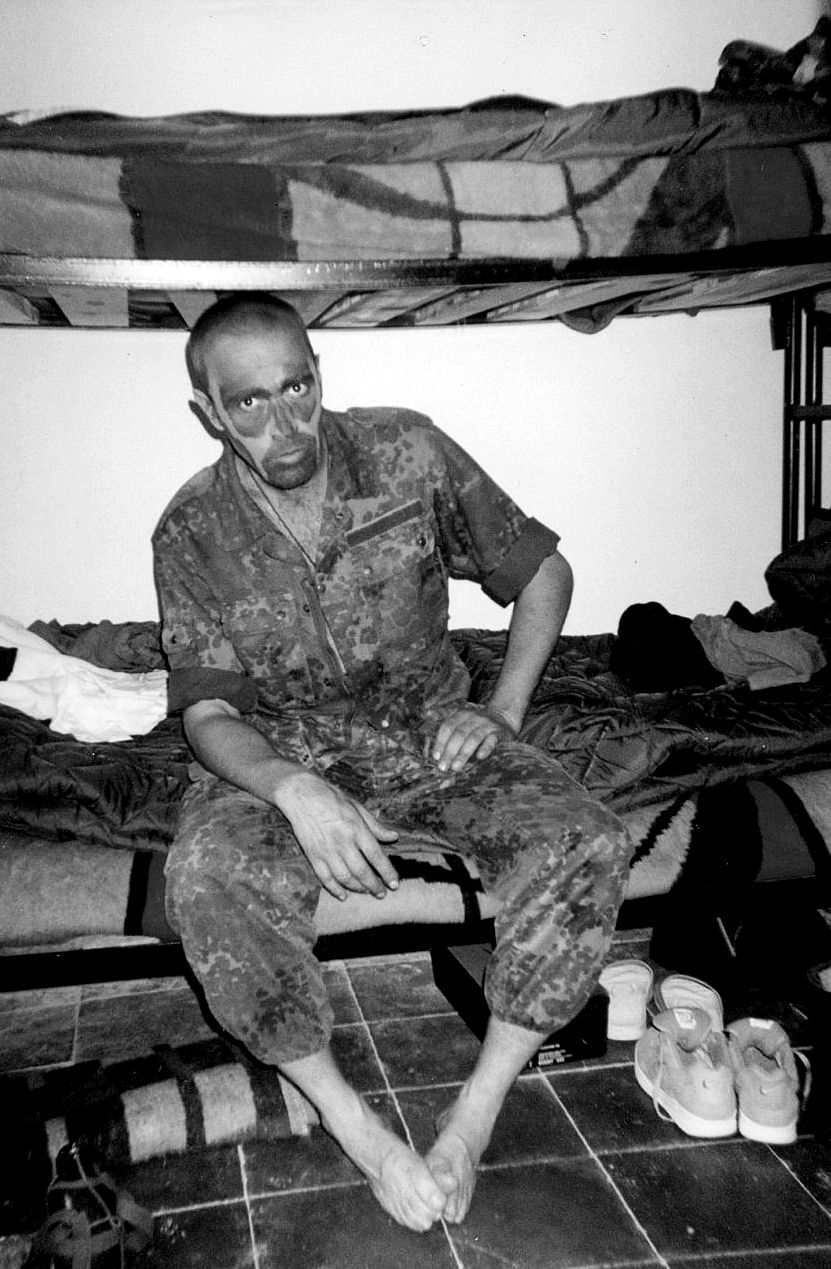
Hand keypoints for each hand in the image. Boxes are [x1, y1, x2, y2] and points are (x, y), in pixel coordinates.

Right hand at [275, 771, 399, 901]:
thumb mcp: (357, 807)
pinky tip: (343, 895)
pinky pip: (325, 878)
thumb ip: (375, 825)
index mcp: (356, 828)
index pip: (375, 856)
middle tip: (382, 893)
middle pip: (361, 871)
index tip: (394, 884)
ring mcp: (326, 850)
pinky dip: (334, 889)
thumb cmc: (332, 798)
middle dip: (374, 885)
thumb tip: (394, 837)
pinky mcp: (312, 855)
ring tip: (367, 892)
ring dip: (357, 888)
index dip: (386, 872)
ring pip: (344, 877)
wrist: (301, 795)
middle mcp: (342, 842)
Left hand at [428, 704, 516, 773]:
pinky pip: (492, 740)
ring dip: (463, 753)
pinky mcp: (500, 733)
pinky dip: (485, 748)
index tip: (436, 757)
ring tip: (456, 767)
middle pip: (459, 734)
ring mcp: (488, 724)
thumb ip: (454, 737)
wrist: (506, 717)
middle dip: (449, 751)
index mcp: (462, 715)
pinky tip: (480, 757)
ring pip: (474, 738)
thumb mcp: (466, 725)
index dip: (441, 742)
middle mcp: (474, 717)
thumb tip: (440, 758)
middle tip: (443, 767)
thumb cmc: (480, 728)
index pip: (448, 727)